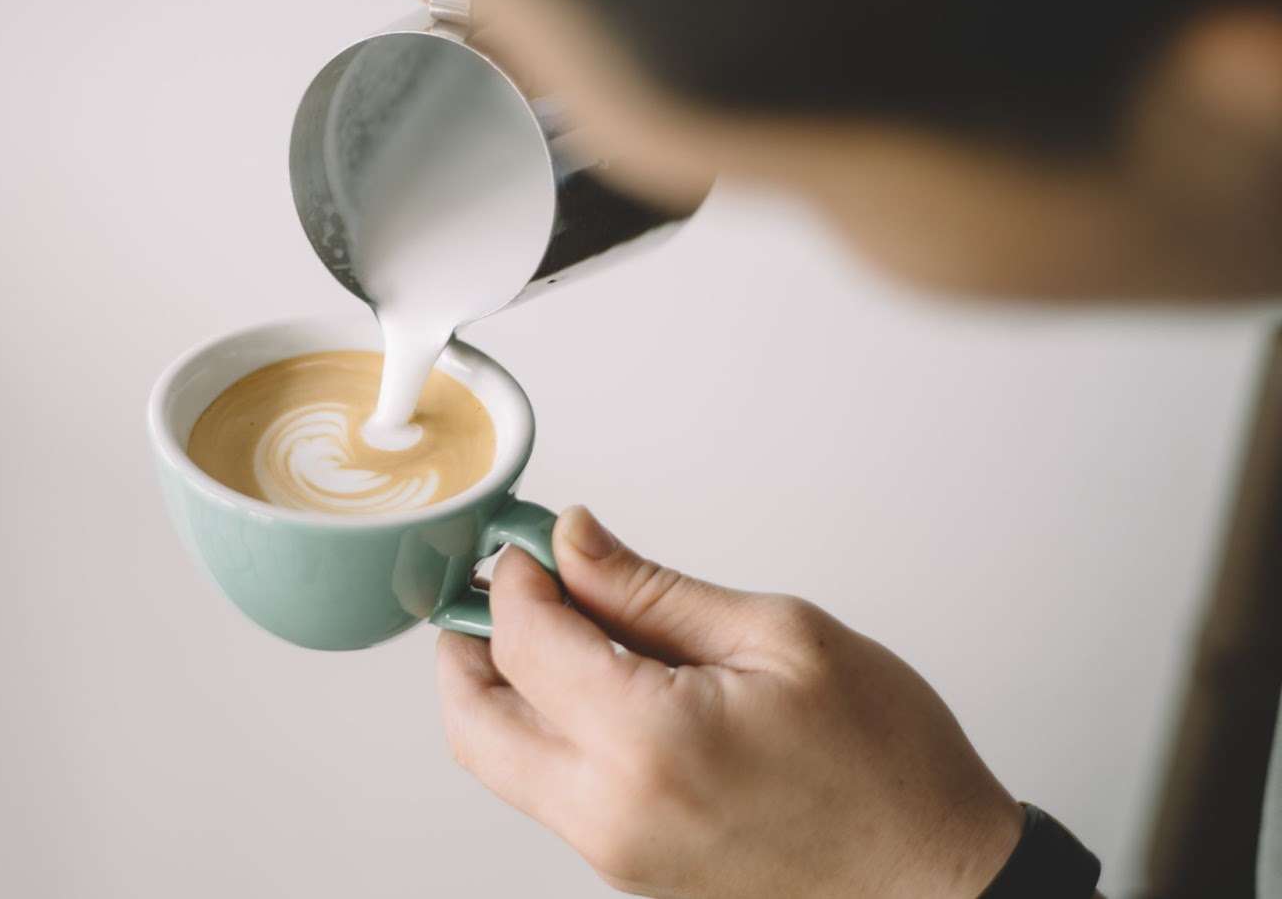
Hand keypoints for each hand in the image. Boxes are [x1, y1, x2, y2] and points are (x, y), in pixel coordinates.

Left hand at [436, 507, 1025, 897]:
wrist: (937, 880)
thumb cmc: (887, 762)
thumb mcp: (777, 637)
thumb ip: (650, 591)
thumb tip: (572, 541)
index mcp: (650, 744)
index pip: (523, 644)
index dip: (516, 578)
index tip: (538, 544)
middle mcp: (612, 813)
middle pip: (473, 723)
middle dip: (469, 642)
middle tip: (512, 585)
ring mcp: (615, 854)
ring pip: (502, 762)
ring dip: (503, 688)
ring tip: (560, 626)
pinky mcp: (628, 869)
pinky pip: (550, 792)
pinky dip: (545, 730)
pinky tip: (596, 682)